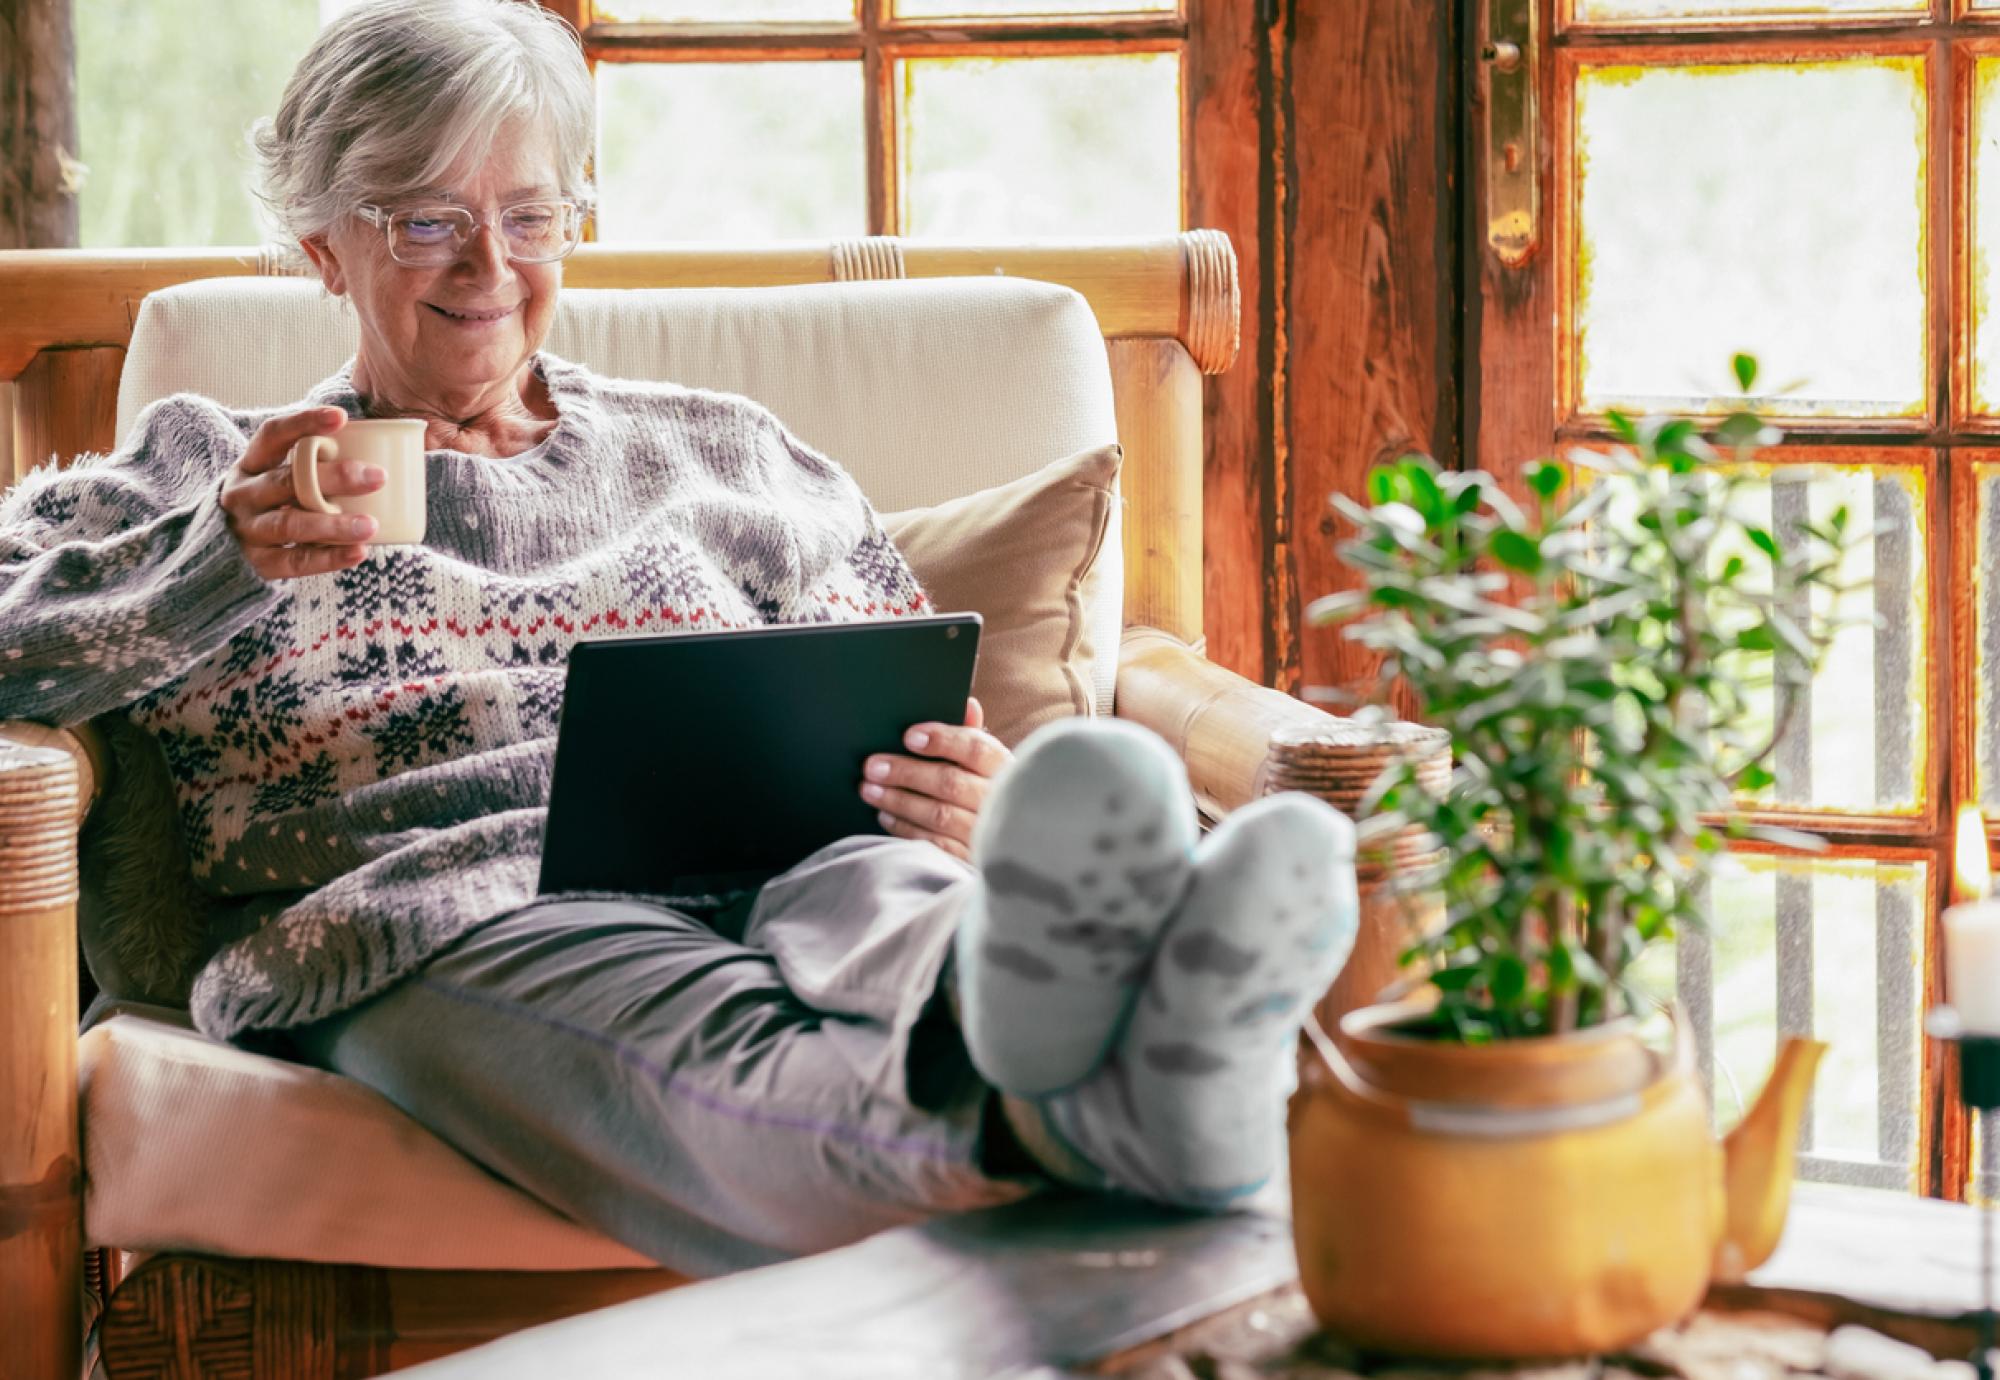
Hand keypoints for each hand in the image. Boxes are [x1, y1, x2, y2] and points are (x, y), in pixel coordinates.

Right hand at [220, 406, 383, 580]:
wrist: (224, 551)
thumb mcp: (280, 476)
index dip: (304, 423)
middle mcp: (243, 494)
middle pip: (287, 481)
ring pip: (289, 524)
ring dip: (332, 525)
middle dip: (334, 478)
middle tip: (379, 476)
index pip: (273, 434)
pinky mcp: (257, 563)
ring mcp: (247, 529)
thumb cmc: (274, 504)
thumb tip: (383, 448)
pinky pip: (294, 561)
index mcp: (252, 463)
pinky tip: (358, 553)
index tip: (341, 416)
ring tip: (370, 525)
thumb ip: (315, 464)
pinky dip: (328, 559)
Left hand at [861, 697, 1011, 861]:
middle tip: (872, 766)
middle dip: (906, 772)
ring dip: (898, 801)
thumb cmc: (996, 796)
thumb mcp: (993, 768)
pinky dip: (905, 829)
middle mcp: (999, 802)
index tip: (908, 736)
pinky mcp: (971, 860)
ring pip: (938, 815)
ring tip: (869, 790)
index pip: (976, 749)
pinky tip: (885, 816)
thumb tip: (967, 703)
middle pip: (949, 782)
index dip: (941, 740)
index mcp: (1006, 769)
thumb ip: (975, 737)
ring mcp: (987, 834)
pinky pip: (934, 844)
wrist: (1018, 847)